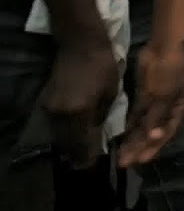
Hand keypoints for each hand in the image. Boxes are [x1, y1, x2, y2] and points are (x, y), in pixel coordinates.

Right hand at [43, 40, 119, 168]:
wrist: (79, 45)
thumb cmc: (102, 67)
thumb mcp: (110, 95)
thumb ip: (100, 117)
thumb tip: (95, 133)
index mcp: (79, 111)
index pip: (81, 143)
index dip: (87, 156)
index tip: (92, 165)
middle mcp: (60, 113)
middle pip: (66, 143)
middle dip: (77, 153)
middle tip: (86, 162)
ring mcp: (50, 108)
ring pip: (59, 135)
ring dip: (69, 144)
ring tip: (81, 151)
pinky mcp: (45, 102)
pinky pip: (55, 125)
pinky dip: (64, 132)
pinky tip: (74, 134)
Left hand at [118, 42, 183, 166]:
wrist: (165, 46)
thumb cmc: (170, 72)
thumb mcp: (163, 97)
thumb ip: (155, 117)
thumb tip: (151, 138)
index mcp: (178, 112)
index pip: (164, 136)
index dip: (151, 149)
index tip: (137, 162)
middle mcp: (168, 111)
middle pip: (153, 133)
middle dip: (140, 148)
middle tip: (124, 163)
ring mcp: (156, 103)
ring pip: (143, 125)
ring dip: (133, 139)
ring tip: (119, 153)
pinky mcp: (145, 95)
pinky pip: (137, 114)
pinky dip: (130, 125)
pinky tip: (120, 134)